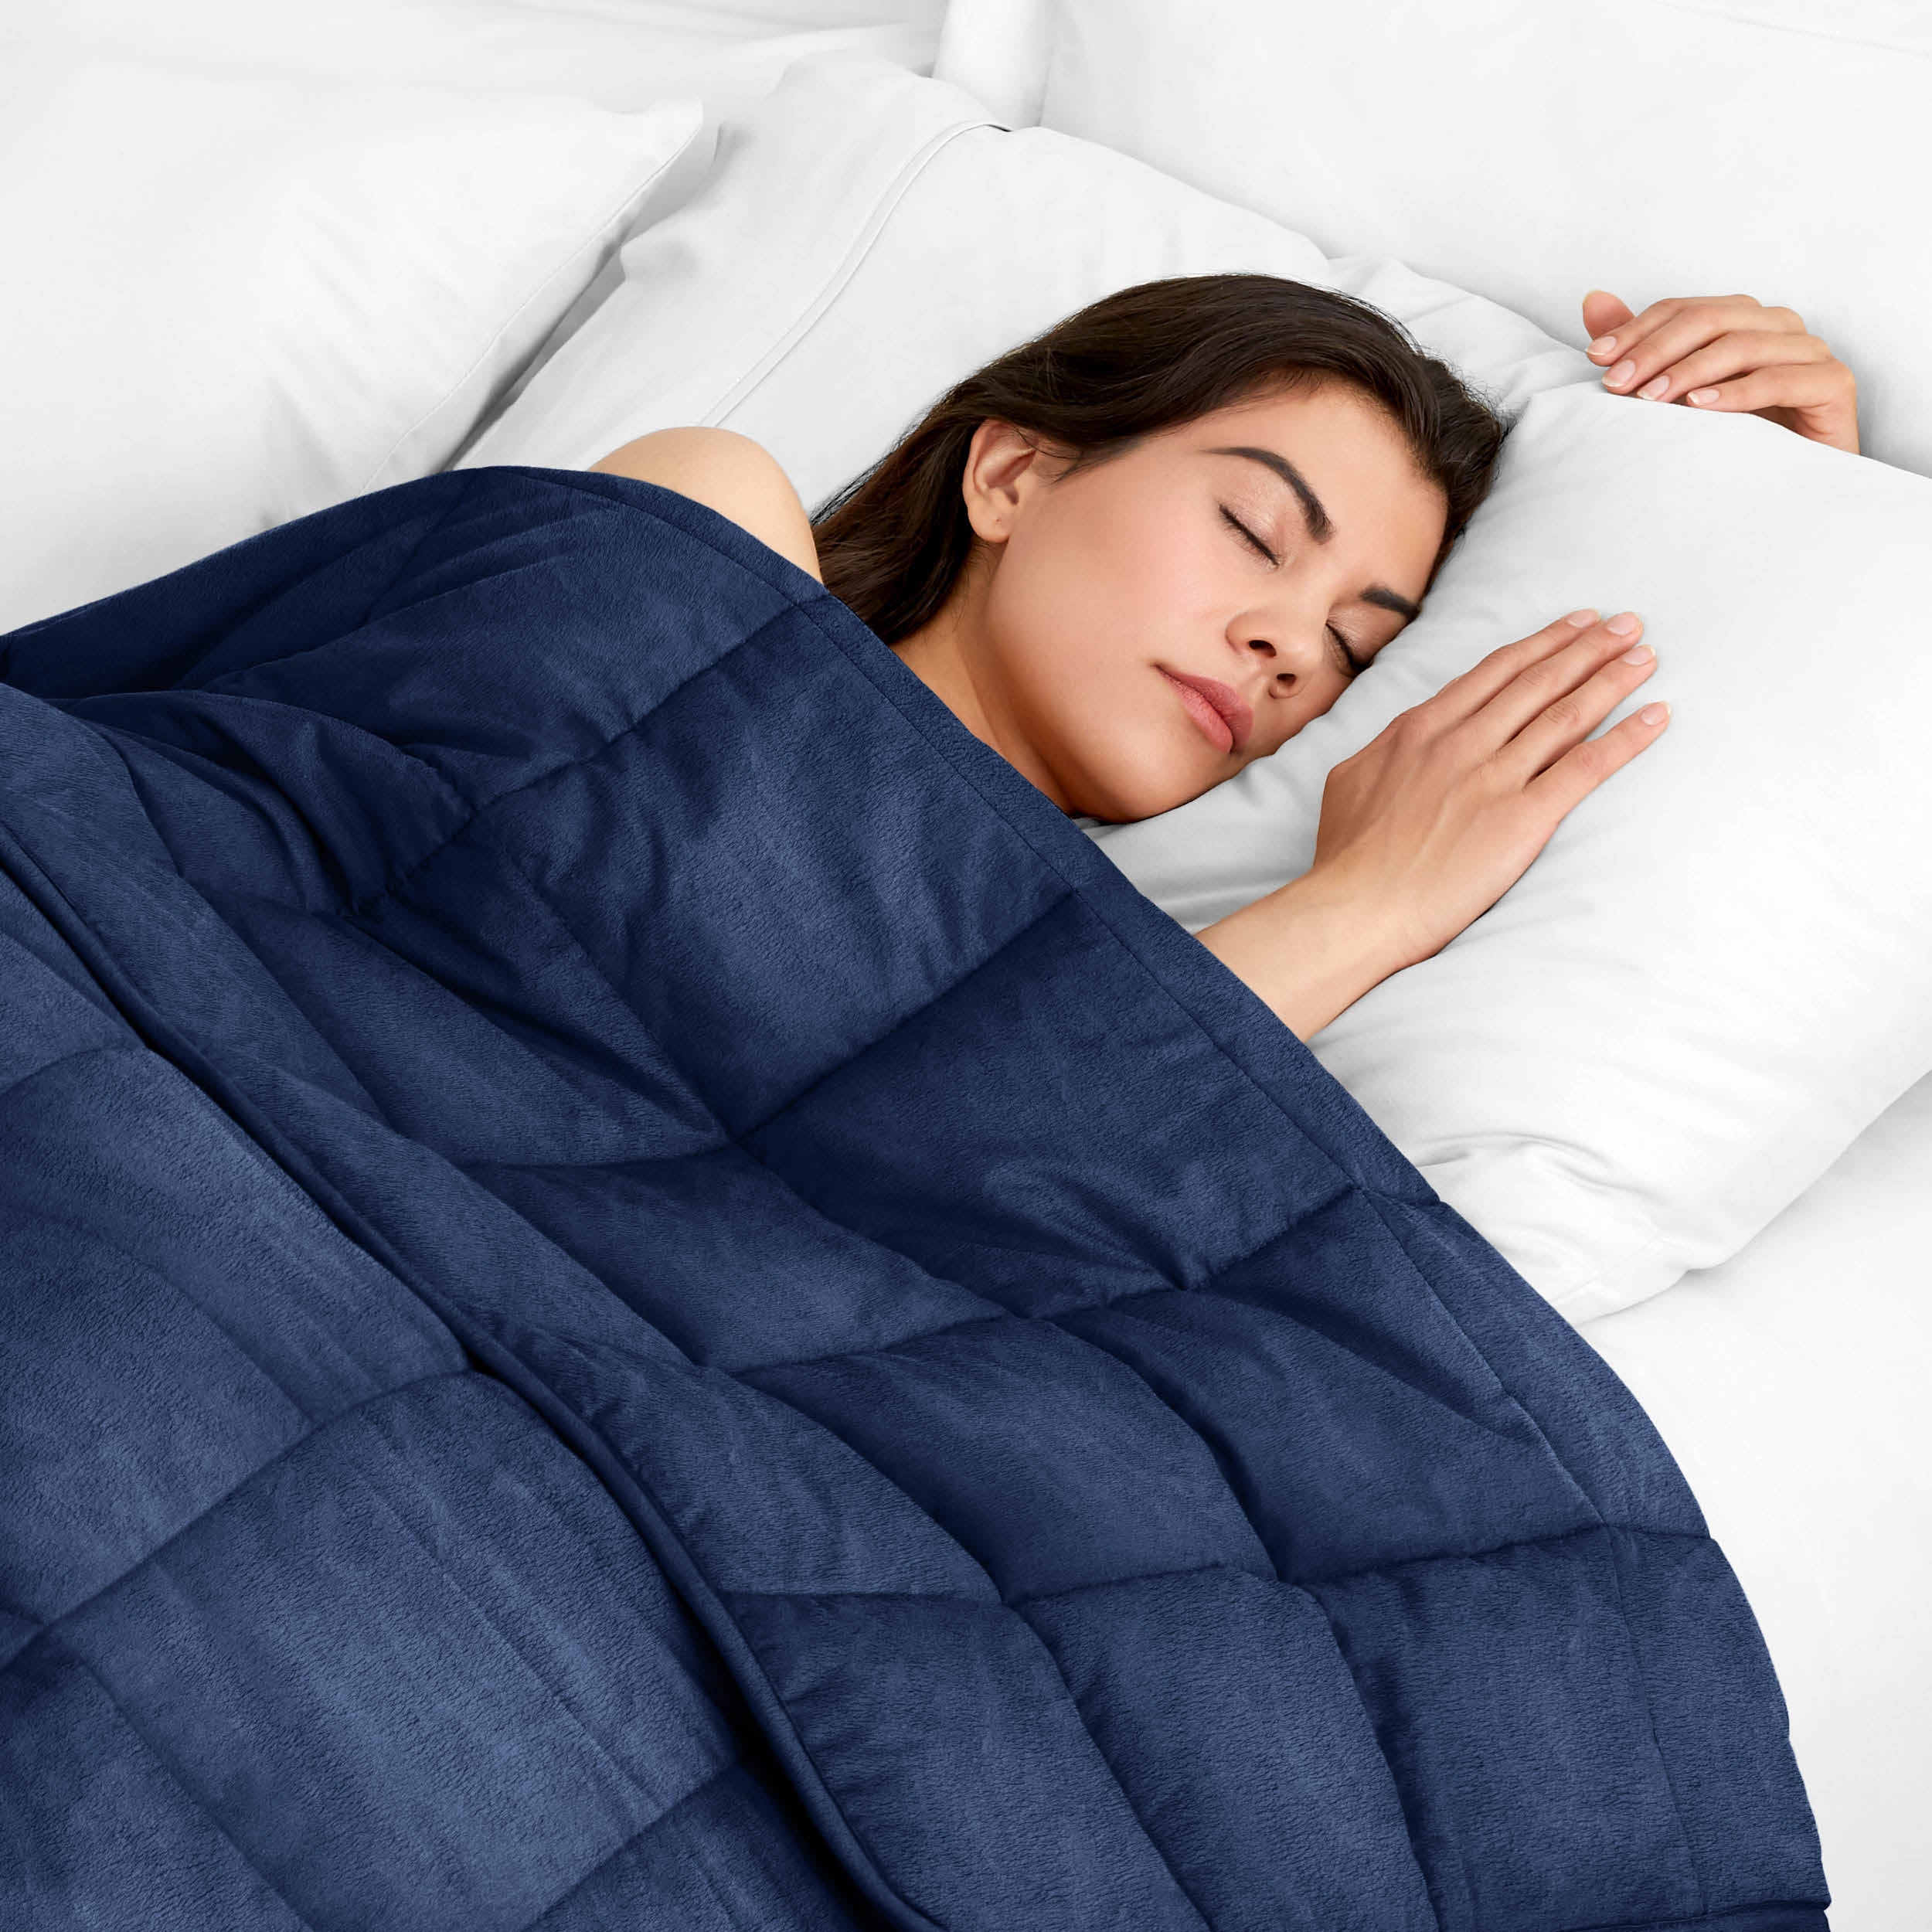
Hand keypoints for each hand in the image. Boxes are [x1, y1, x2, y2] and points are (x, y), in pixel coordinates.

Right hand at [1309, 609, 1667, 973]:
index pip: (1494, 673)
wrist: (1356, 907)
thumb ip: (1386, 750)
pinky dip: (1626, 739)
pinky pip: (1585, 768)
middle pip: (1538, 682)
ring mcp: (1493, 778)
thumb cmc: (1346, 856)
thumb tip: (1404, 735)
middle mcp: (1462, 742)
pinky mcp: (1522, 819)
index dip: (1542, 644)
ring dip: (1611, 679)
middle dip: (1589, 647)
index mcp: (1419, 729)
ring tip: (1645, 656)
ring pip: (1565, 715)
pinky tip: (1656, 716)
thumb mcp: (1351, 780)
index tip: (1575, 624)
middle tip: (1628, 625)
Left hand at [1581, 290, 1858, 453]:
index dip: (1638, 330)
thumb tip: (1592, 300)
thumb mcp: (1676, 393)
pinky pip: (1782, 379)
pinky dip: (1738, 392)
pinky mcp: (1833, 384)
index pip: (1684, 309)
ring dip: (1690, 371)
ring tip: (1649, 400)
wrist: (1784, 490)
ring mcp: (1809, 352)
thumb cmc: (1730, 439)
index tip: (1596, 359)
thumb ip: (1640, 348)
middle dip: (1656, 350)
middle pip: (1712, 319)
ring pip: (1744, 344)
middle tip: (1616, 385)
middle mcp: (1778, 327)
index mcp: (1743, 320)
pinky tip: (1699, 407)